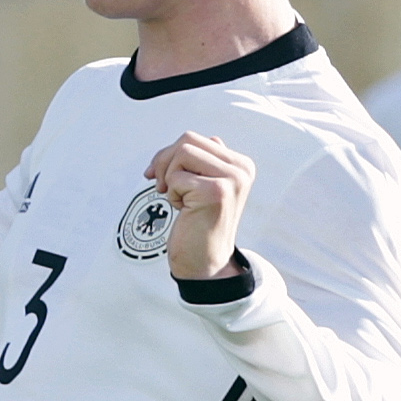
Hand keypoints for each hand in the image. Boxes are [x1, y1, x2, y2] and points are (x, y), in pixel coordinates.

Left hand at [145, 131, 255, 283]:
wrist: (205, 261)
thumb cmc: (197, 223)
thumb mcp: (203, 186)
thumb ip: (202, 163)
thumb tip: (193, 142)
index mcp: (240, 164)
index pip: (195, 138)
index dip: (168, 155)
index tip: (159, 177)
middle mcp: (241, 169)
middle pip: (187, 140)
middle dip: (164, 161)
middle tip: (161, 186)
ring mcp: (232, 179)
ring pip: (181, 152)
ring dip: (169, 176)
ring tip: (177, 198)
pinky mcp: (216, 192)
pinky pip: (177, 176)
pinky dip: (171, 193)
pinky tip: (183, 210)